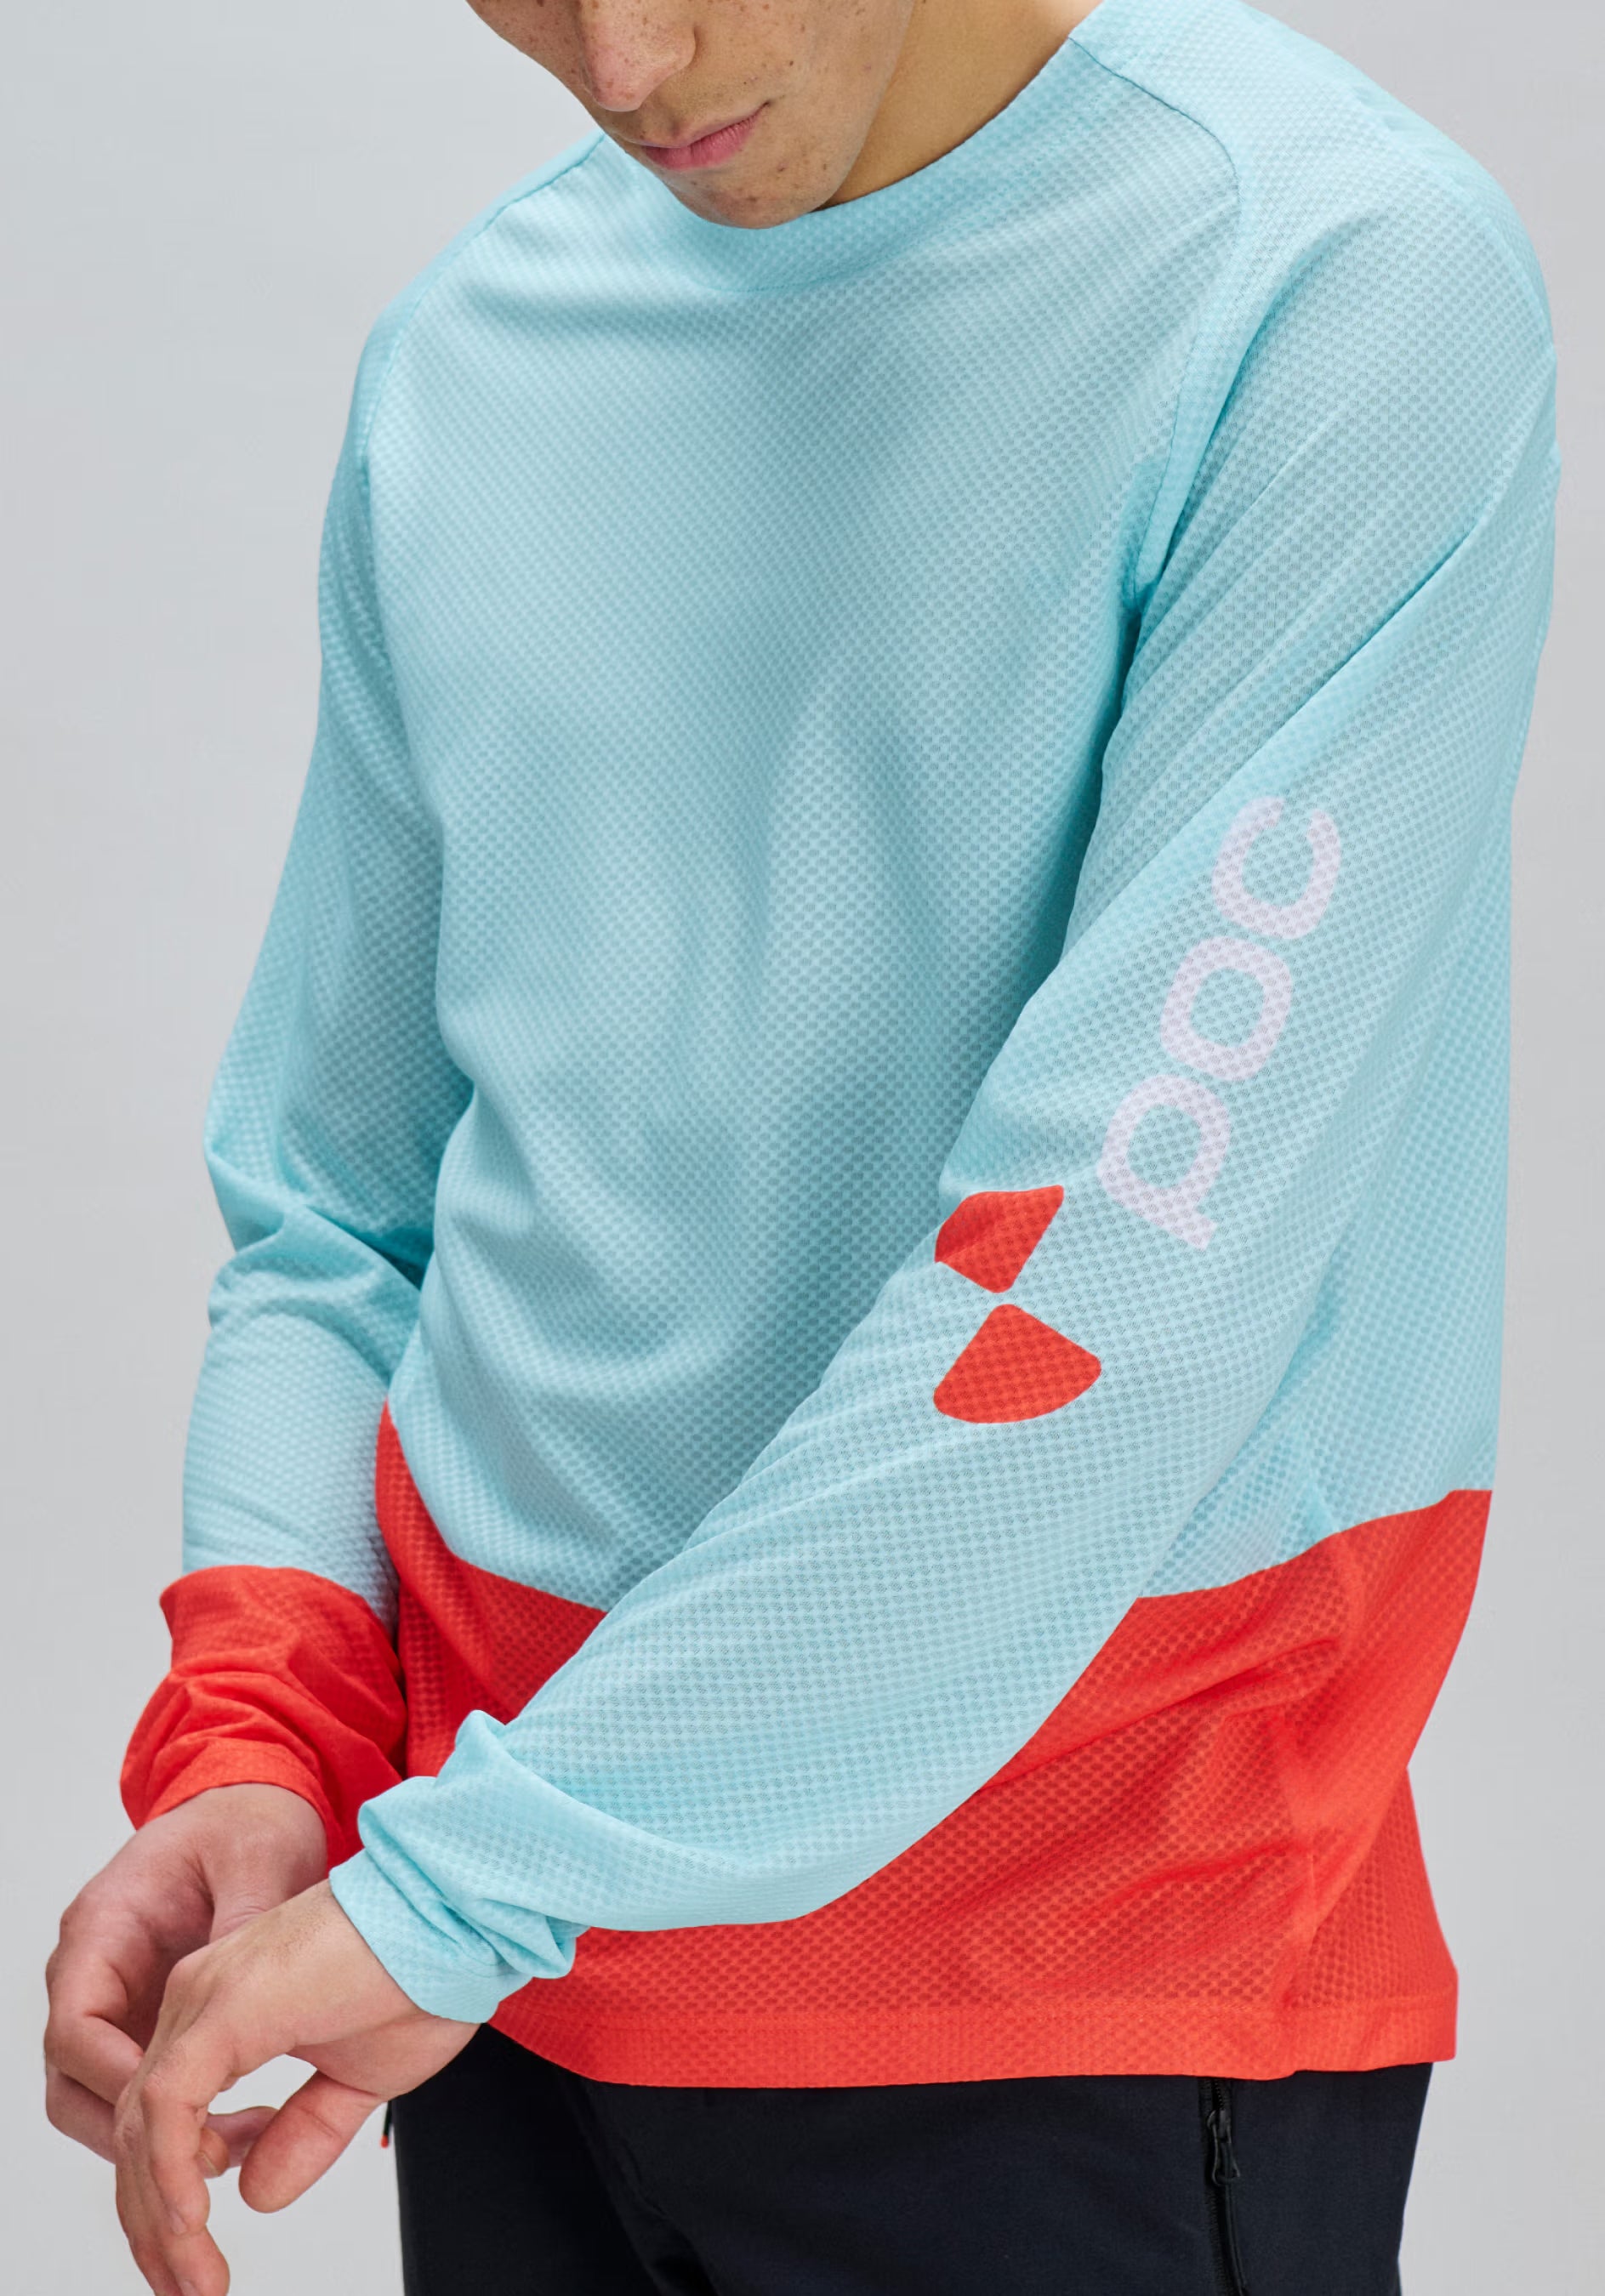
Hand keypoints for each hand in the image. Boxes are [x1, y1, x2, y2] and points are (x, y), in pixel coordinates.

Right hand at [45, 1784, 327, 2164]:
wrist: (257, 1811)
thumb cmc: (247, 1823)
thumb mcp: (258, 1857)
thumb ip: (242, 1919)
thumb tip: (234, 1985)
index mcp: (104, 1925)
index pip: (74, 2026)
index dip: (114, 2078)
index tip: (169, 2115)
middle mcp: (96, 1971)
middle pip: (73, 2081)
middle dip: (128, 2131)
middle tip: (203, 2160)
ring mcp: (120, 2002)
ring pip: (99, 2098)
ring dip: (153, 2140)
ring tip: (231, 2152)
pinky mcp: (149, 2022)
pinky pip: (142, 2089)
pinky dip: (178, 2122)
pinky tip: (241, 2134)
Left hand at [111, 1881, 474, 2295]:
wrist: (457, 1915)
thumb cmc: (420, 1973)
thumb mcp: (356, 2080)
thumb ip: (301, 2132)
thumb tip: (254, 2194)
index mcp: (225, 2009)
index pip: (167, 2120)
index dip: (170, 2201)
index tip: (196, 2264)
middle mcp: (200, 1998)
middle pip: (142, 2132)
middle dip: (156, 2227)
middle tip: (185, 2291)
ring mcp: (205, 1999)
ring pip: (145, 2128)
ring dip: (161, 2219)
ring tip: (193, 2281)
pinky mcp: (224, 2008)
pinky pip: (170, 2109)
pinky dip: (171, 2175)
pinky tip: (190, 2227)